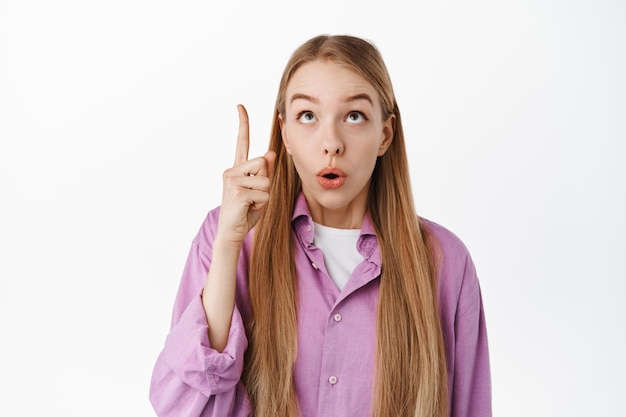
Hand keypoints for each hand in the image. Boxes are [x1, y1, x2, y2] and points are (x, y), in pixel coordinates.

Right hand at [215, 104, 275, 245]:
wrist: (231, 233)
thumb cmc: (246, 212)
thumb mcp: (259, 190)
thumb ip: (264, 172)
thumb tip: (269, 153)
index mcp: (236, 169)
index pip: (241, 142)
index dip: (243, 124)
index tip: (240, 106)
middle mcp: (231, 171)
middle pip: (263, 164)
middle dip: (265, 183)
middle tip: (253, 198)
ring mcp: (232, 180)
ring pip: (266, 180)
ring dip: (264, 196)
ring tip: (250, 204)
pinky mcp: (238, 192)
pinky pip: (264, 193)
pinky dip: (261, 204)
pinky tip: (248, 209)